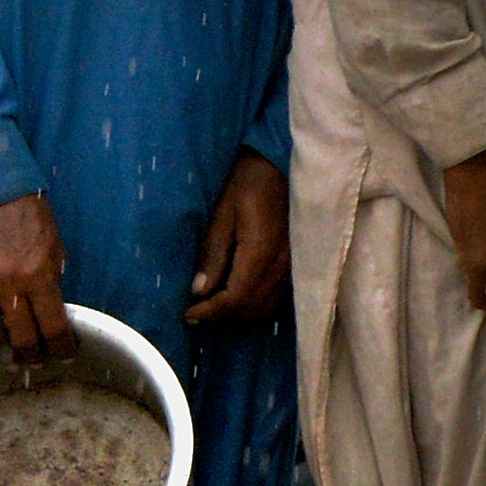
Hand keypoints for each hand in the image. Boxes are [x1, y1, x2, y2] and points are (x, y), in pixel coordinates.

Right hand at [0, 193, 74, 361]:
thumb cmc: (30, 218)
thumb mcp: (55, 248)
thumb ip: (53, 282)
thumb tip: (51, 312)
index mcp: (40, 277)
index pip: (55, 328)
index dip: (63, 349)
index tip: (65, 356)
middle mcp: (11, 286)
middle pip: (23, 338)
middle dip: (32, 356)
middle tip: (35, 361)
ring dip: (2, 354)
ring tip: (9, 360)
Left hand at [185, 150, 290, 325]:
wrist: (280, 168)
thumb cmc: (247, 186)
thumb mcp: (222, 216)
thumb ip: (213, 255)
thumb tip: (199, 291)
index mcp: (260, 254)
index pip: (235, 299)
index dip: (210, 312)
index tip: (188, 315)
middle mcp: (281, 267)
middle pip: (251, 309)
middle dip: (222, 317)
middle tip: (196, 313)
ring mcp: (293, 268)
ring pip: (266, 308)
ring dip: (238, 314)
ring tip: (212, 308)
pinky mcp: (296, 265)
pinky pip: (277, 298)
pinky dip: (255, 305)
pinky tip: (237, 298)